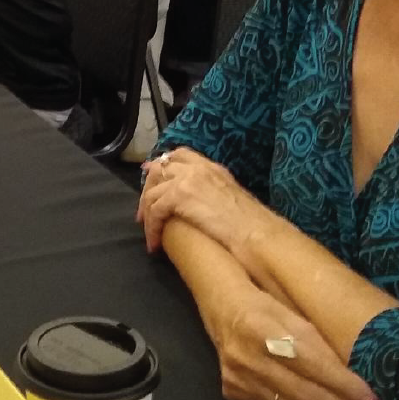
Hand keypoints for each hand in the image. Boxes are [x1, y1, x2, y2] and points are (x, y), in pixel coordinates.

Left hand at [137, 148, 283, 256]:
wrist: (256, 231)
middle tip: (143, 214)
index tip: (150, 181)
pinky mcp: (179, 195)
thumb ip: (209, 190)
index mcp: (211, 167)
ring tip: (149, 233)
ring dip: (147, 214)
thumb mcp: (228, 195)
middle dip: (147, 190)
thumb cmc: (248, 222)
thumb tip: (193, 200)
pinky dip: (152, 228)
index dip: (160, 167)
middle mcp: (197, 168)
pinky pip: (155, 211)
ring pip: (152, 192)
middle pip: (159, 170)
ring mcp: (187, 179)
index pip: (179, 155)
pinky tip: (155, 244)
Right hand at [195, 276, 382, 399]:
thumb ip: (319, 336)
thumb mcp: (294, 305)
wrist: (217, 299)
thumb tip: (361, 368)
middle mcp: (245, 355)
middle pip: (306, 392)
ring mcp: (236, 376)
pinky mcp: (231, 389)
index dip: (347, 385)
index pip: (313, 363)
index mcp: (261, 324)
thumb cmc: (266, 293)